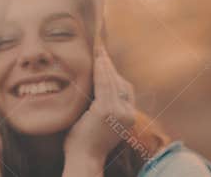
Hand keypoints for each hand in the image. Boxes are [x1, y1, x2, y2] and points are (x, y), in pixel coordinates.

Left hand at [64, 38, 135, 161]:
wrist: (83, 159)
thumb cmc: (84, 143)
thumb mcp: (97, 122)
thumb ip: (101, 107)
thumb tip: (95, 89)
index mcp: (127, 117)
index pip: (124, 90)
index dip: (115, 75)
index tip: (107, 62)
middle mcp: (127, 114)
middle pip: (121, 83)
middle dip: (111, 67)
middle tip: (101, 51)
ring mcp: (119, 112)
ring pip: (113, 81)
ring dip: (105, 65)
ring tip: (98, 51)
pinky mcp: (107, 110)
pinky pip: (104, 84)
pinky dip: (100, 70)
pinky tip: (97, 60)